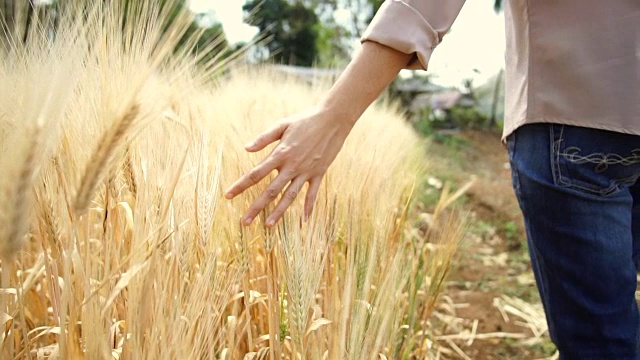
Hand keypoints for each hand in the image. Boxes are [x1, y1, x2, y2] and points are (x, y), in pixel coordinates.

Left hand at [225, 107, 354, 226]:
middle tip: (244, 222)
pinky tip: (304, 220)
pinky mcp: (319, 173)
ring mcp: (306, 172)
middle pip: (270, 191)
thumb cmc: (305, 120)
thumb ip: (264, 138)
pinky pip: (312, 194)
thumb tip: (246, 149)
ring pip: (290, 196)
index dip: (241, 185)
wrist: (333, 119)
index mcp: (280, 154)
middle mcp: (292, 166)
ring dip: (278, 212)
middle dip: (256, 207)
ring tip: (268, 225)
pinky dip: (309, 207)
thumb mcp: (283, 125)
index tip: (228, 196)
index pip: (256, 174)